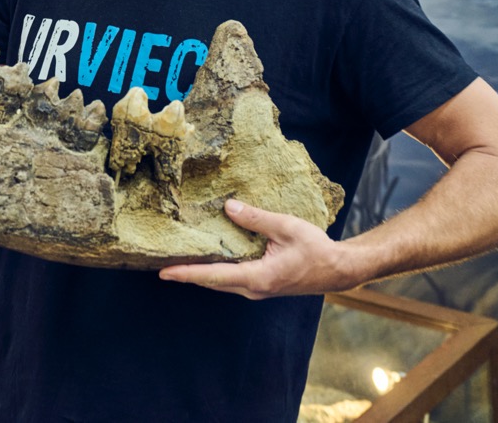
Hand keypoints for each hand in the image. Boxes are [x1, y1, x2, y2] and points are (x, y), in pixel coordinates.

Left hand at [158, 199, 351, 298]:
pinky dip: (214, 270)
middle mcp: (253, 288)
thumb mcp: (286, 227)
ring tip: (175, 260)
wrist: (338, 269)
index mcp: (258, 277)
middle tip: (159, 264)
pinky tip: (206, 256)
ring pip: (220, 282)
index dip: (187, 274)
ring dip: (199, 273)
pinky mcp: (260, 284)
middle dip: (186, 273)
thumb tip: (228, 207)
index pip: (214, 276)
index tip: (164, 273)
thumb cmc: (316, 249)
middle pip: (211, 282)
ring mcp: (256, 289)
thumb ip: (256, 218)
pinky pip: (230, 278)